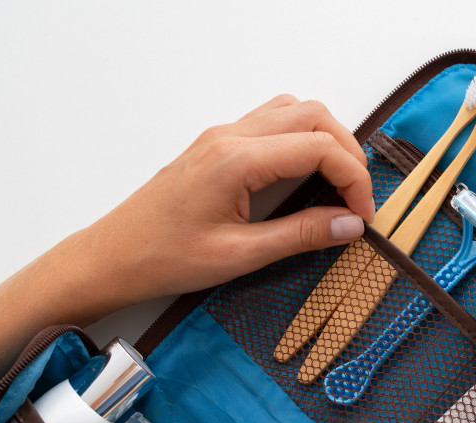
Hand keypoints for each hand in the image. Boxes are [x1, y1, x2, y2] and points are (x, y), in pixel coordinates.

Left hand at [0, 96, 373, 422]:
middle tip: (356, 200)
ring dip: (326, 140)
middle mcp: (231, 136)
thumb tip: (351, 225)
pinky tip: (305, 177)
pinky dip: (302, 139)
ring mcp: (222, 135)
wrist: (112, 256)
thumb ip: (301, 235)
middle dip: (347, 153)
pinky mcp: (217, 144)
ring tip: (337, 185)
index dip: (354, 179)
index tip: (362, 217)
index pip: (318, 147)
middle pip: (313, 115)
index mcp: (237, 159)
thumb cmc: (167, 258)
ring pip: (294, 110)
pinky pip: (272, 121)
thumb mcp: (241, 255)